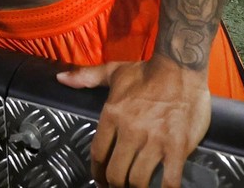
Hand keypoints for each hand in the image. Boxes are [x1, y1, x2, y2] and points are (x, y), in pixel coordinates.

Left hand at [57, 58, 209, 187]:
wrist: (182, 67)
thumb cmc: (147, 71)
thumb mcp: (114, 71)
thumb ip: (86, 76)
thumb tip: (61, 78)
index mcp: (113, 115)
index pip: (98, 153)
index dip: (97, 172)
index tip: (100, 179)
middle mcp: (131, 131)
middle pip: (115, 172)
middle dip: (114, 184)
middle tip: (117, 186)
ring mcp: (155, 140)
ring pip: (138, 180)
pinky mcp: (178, 147)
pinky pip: (169, 180)